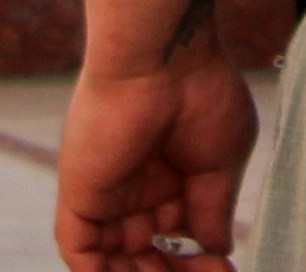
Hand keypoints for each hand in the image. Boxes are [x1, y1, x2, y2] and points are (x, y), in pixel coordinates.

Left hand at [54, 50, 258, 269]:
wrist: (166, 55)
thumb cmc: (201, 90)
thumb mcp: (222, 162)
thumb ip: (212, 210)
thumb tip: (215, 247)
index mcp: (167, 176)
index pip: (175, 237)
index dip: (198, 261)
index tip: (225, 269)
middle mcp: (134, 188)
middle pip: (145, 255)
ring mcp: (106, 194)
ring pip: (114, 260)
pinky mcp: (80, 196)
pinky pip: (81, 253)